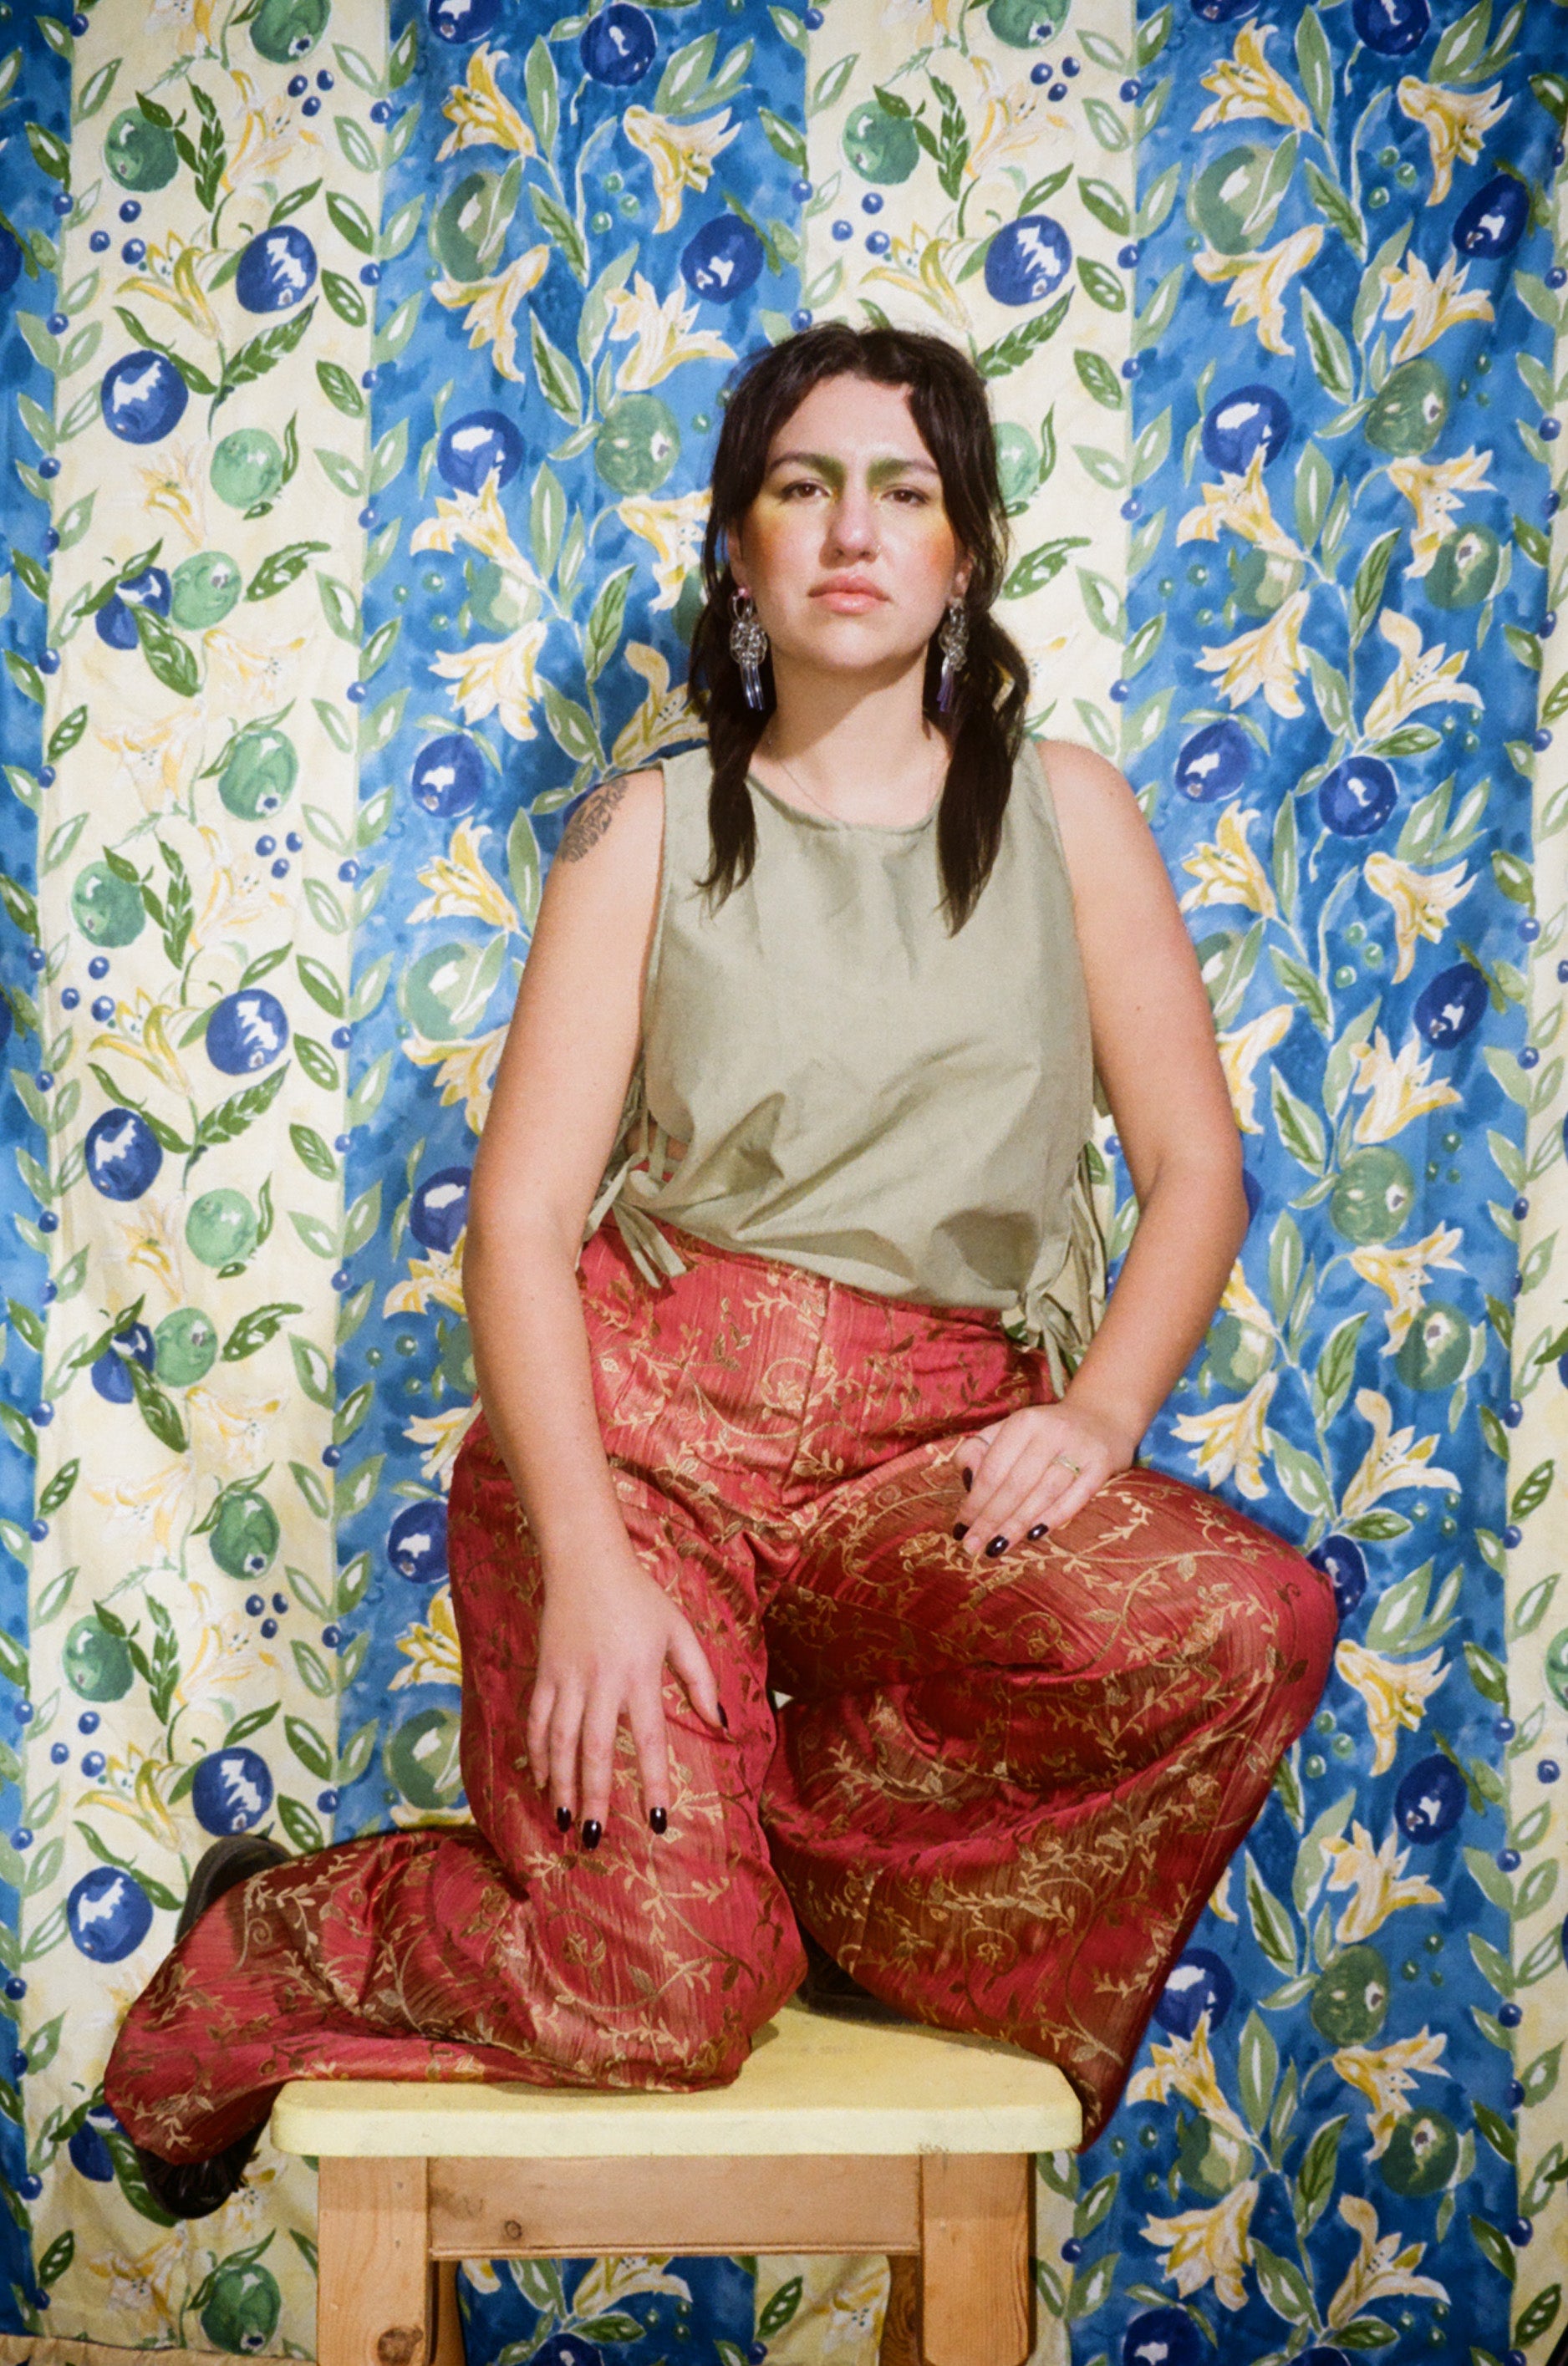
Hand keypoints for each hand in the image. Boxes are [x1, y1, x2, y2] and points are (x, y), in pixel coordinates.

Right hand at [526, 1540, 723, 1839]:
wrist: (586, 1561)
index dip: (652, 1783)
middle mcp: (602, 1681)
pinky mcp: (544, 1672)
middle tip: (594, 1838)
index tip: (658, 1821)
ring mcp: (568, 1678)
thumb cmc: (640, 1599)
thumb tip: (718, 1723)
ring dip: (560, 1785)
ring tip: (563, 1821)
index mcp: (640, 1674)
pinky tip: (541, 1781)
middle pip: (595, 1750)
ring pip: (560, 1742)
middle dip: (594, 1797)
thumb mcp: (679, 1631)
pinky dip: (537, 1754)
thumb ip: (700, 1678)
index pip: (648, 1739)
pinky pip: (537, 1721)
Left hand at [954, 1396, 1137, 1560]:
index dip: (975, 1502)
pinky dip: (1054, 1518)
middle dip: (991, 1520)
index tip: (960, 1527)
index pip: (993, 1469)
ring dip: (1017, 1525)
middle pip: (1016, 1485)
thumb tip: (966, 1480)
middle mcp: (1052, 1432)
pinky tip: (1033, 1536)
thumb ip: (979, 1449)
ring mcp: (1080, 1448)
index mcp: (1024, 1422)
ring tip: (996, 1547)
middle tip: (972, 1546)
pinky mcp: (1102, 1465)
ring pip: (1044, 1494)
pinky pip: (1076, 1498)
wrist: (1102, 1417)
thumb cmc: (1044, 1432)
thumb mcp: (1009, 1429)